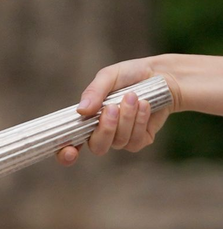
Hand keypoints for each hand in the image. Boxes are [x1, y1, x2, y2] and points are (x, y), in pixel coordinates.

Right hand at [57, 56, 181, 164]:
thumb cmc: (131, 74)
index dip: (66, 153)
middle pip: (97, 147)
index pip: (70, 142)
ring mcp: (121, 138)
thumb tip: (81, 110)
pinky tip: (144, 105)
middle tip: (112, 107)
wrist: (163, 75)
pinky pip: (135, 141)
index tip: (70, 151)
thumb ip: (93, 92)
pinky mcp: (141, 139)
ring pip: (119, 142)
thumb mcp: (109, 76)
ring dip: (126, 118)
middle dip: (106, 128)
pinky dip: (140, 121)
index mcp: (86, 119)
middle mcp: (101, 132)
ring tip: (133, 97)